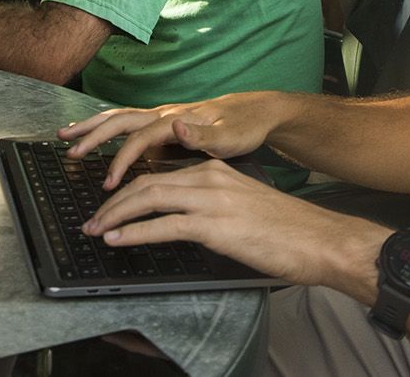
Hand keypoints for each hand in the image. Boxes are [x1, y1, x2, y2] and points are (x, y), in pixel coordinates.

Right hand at [57, 91, 277, 188]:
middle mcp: (165, 115)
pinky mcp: (165, 124)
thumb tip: (178, 127)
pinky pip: (129, 125)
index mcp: (176, 120)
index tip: (109, 185)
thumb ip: (203, 136)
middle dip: (92, 135)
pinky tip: (98, 140)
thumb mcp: (230, 137)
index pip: (139, 139)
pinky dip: (108, 130)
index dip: (122, 161)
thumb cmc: (244, 128)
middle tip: (69, 150)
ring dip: (93, 127)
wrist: (257, 113)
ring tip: (68, 137)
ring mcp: (163, 118)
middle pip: (120, 121)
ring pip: (120, 119)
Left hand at [80, 159, 367, 286]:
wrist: (318, 238)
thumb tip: (183, 219)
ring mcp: (210, 199)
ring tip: (95, 230)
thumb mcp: (241, 204)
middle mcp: (208, 177)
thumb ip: (211, 203)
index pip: (158, 174)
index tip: (109, 205)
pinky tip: (117, 240)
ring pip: (147, 199)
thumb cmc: (285, 229)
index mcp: (213, 169)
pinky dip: (133, 233)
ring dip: (114, 216)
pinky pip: (162, 226)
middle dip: (112, 203)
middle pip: (145, 184)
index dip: (127, 189)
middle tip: (90, 220)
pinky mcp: (214, 225)